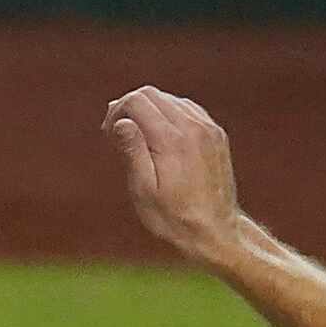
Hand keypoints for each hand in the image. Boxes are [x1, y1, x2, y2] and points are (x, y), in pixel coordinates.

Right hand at [104, 86, 243, 269]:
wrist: (215, 232)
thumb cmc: (173, 218)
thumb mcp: (143, 191)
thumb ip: (132, 151)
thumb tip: (121, 122)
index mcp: (171, 140)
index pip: (137, 101)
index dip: (116, 112)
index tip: (108, 134)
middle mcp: (193, 127)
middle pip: (152, 94)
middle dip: (129, 107)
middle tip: (116, 133)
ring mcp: (208, 129)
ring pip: (170, 100)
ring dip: (149, 110)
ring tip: (137, 137)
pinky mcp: (216, 135)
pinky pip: (188, 110)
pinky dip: (169, 115)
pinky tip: (160, 136)